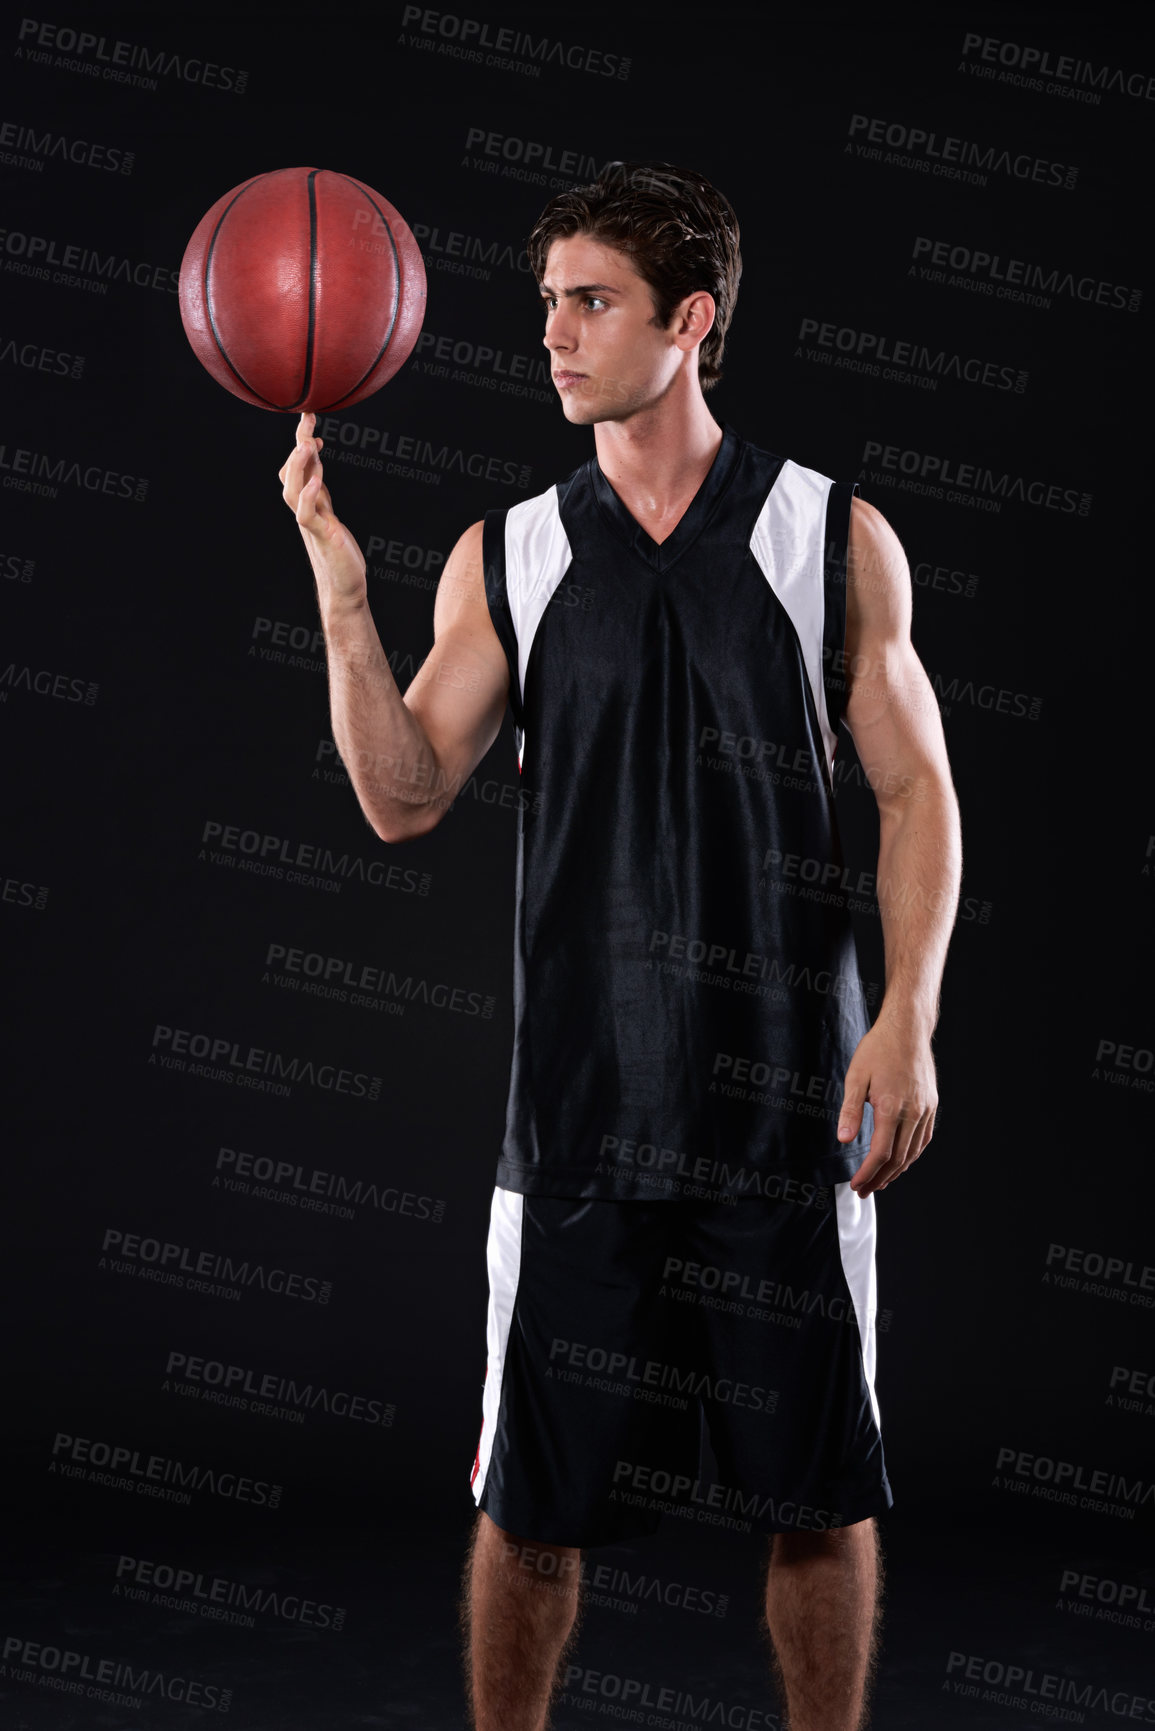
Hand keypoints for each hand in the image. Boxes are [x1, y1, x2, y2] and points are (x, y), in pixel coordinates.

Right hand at [278, 411, 366, 605]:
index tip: (311, 419)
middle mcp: (305, 510)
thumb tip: (315, 461)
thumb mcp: (329, 513)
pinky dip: (309, 497)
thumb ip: (321, 490)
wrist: (343, 587)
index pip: (298, 467)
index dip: (301, 442)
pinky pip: (306, 515)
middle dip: (298, 445)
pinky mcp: (322, 538)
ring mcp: (312, 524)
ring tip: (307, 445)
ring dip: (298, 467)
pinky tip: (317, 481)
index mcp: (309, 502)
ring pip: (292, 490)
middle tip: (308, 420)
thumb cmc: (339, 553)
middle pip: (290, 473)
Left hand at [837, 1017, 937, 1197]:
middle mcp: (913, 1112)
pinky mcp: (931, 1104)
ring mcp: (926, 1109)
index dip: (868, 1173)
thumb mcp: (856, 1077)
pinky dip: (912, 1155)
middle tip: (865, 1190)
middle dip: (880, 1178)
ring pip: (913, 1151)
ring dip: (897, 1171)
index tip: (856, 1184)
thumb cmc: (878, 1049)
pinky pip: (924, 1138)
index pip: (880, 1153)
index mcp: (892, 1107)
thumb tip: (844, 1140)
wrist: (907, 1028)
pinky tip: (902, 1160)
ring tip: (881, 1181)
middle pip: (898, 1158)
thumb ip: (850, 1111)